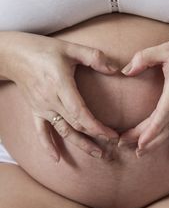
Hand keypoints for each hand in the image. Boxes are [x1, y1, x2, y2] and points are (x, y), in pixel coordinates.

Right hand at [1, 31, 118, 161]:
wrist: (14, 55)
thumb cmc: (44, 50)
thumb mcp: (70, 48)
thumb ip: (94, 57)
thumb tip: (115, 70)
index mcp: (61, 85)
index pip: (81, 113)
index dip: (97, 127)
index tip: (112, 135)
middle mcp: (51, 101)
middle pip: (75, 125)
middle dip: (95, 137)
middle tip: (114, 145)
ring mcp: (42, 108)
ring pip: (63, 131)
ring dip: (80, 145)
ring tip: (98, 154)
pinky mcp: (35, 110)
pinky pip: (41, 131)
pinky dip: (48, 146)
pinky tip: (57, 159)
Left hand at [118, 28, 168, 158]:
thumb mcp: (166, 48)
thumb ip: (144, 58)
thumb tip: (125, 72)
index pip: (163, 114)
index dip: (152, 130)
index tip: (138, 143)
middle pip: (164, 125)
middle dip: (144, 138)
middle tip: (122, 145)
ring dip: (157, 142)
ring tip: (139, 152)